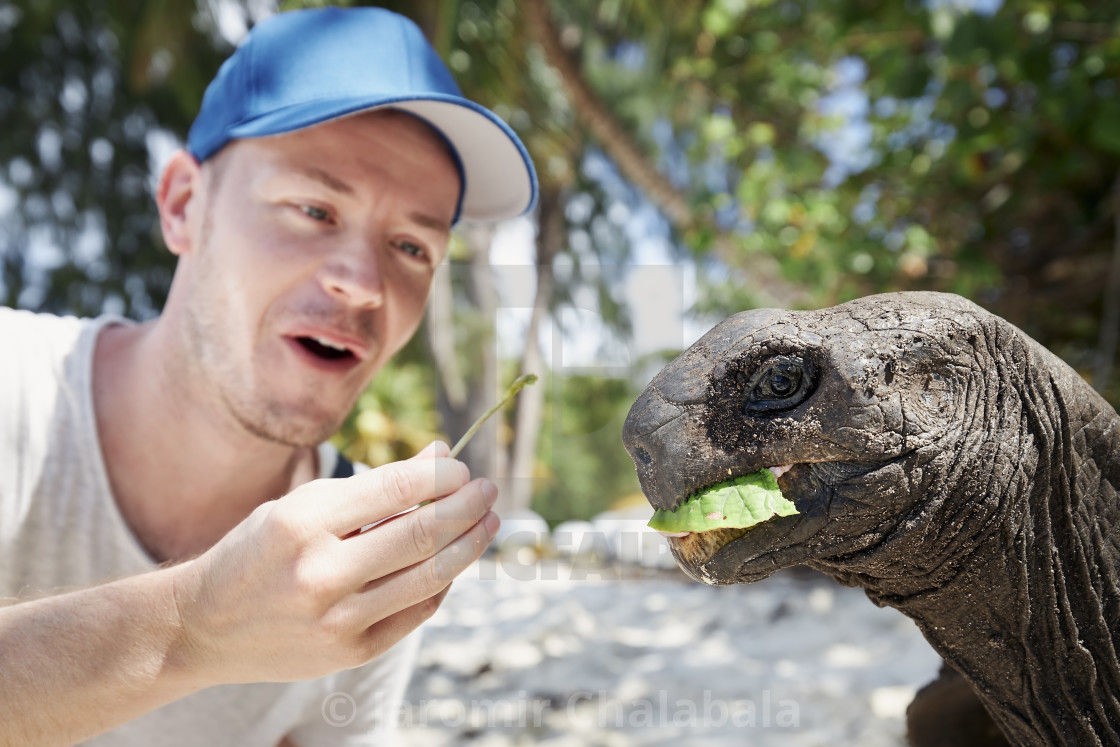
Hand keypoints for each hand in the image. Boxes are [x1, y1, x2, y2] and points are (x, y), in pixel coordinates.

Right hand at [169, 441, 497, 684]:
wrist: (203, 626)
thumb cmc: (260, 551)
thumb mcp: (303, 504)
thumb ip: (374, 486)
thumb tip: (442, 456)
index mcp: (302, 523)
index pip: (395, 490)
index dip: (442, 476)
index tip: (463, 467)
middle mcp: (320, 572)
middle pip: (422, 534)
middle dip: (467, 507)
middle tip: (489, 491)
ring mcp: (337, 619)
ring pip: (430, 577)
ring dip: (469, 545)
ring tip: (488, 522)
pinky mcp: (350, 652)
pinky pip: (416, 611)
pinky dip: (442, 583)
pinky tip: (453, 562)